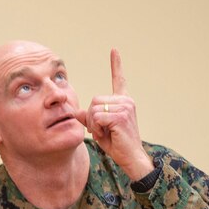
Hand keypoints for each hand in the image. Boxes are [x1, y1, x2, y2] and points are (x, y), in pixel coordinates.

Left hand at [75, 49, 153, 180]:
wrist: (131, 158)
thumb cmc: (117, 144)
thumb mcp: (99, 129)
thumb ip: (89, 118)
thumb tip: (77, 112)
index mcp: (123, 101)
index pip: (119, 79)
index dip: (116, 65)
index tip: (114, 50)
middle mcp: (126, 100)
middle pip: (94, 100)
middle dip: (91, 117)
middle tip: (100, 129)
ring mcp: (125, 107)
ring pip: (94, 109)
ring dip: (93, 124)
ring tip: (104, 132)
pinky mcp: (120, 116)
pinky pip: (96, 117)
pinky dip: (96, 127)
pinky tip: (106, 134)